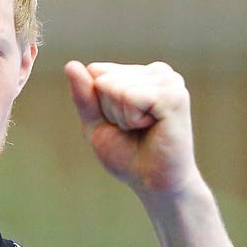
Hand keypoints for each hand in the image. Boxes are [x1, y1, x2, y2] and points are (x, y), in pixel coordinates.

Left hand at [64, 59, 199, 198]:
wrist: (153, 182)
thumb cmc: (128, 154)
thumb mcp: (96, 123)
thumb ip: (83, 95)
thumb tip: (71, 64)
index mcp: (141, 73)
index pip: (96, 71)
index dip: (99, 104)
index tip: (121, 123)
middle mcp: (158, 72)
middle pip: (104, 79)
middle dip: (111, 111)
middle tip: (134, 129)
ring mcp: (169, 81)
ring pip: (116, 87)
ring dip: (123, 117)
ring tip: (143, 129)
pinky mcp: (174, 96)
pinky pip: (131, 97)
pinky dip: (132, 119)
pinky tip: (152, 127)